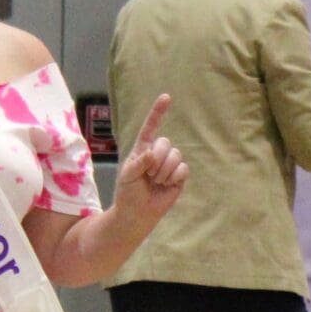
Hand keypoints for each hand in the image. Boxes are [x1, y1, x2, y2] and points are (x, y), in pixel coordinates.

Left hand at [111, 95, 187, 225]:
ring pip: (175, 156)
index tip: (166, 97)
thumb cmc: (128, 193)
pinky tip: (166, 185)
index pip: (150, 127)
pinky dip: (174, 178)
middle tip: (148, 175)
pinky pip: (183, 169)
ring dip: (164, 171)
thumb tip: (153, 154)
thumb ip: (139, 162)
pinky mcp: (179, 176)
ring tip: (156, 182)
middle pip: (165, 142)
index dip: (158, 112)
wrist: (137, 214)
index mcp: (142, 149)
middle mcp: (157, 153)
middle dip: (157, 159)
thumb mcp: (127, 175)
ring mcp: (169, 164)